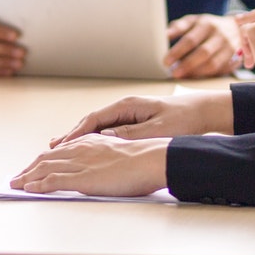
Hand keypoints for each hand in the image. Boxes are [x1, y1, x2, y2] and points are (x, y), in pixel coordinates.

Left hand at [10, 134, 168, 195]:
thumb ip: (103, 158)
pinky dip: (38, 185)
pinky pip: (54, 181)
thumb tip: (99, 168)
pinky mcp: (83, 178)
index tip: (33, 167)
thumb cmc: (143, 160)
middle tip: (17, 177)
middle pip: (46, 158)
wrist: (152, 159)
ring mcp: (80, 164)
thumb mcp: (118, 152)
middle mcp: (80, 150)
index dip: (43, 160)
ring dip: (27, 177)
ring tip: (15, 184)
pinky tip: (29, 190)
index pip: (59, 152)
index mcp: (89, 143)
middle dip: (29, 169)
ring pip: (45, 168)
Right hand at [50, 91, 232, 145]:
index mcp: (127, 106)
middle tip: (50, 148)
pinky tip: (85, 149)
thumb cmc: (183, 120)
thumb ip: (130, 134)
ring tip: (59, 148)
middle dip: (70, 135)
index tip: (60, 146)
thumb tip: (104, 138)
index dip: (75, 133)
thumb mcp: (157, 130)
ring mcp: (128, 114)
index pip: (93, 120)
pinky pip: (107, 132)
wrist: (204, 112)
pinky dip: (93, 140)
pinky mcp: (134, 122)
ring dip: (79, 138)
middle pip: (90, 123)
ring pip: (96, 128)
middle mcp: (124, 107)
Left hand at [164, 13, 241, 78]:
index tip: (166, 61)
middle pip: (203, 53)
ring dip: (196, 73)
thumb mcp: (193, 21)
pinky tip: (194, 78)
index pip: (190, 39)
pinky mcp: (235, 59)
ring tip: (182, 77)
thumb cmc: (208, 26)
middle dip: (186, 65)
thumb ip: (178, 27)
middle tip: (173, 73)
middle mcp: (220, 36)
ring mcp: (230, 48)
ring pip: (213, 64)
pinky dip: (206, 76)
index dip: (177, 52)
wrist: (236, 29)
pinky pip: (219, 71)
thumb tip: (163, 35)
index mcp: (207, 24)